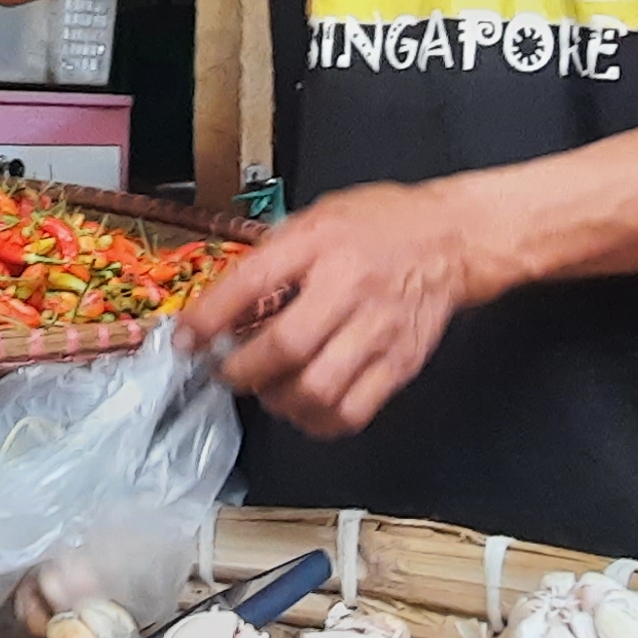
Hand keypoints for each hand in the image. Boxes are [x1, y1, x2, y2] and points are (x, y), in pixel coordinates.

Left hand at [173, 179, 494, 436]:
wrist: (452, 239)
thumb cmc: (381, 225)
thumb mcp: (318, 217)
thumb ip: (274, 256)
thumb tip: (223, 303)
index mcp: (322, 243)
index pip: (252, 283)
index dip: (209, 318)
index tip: (185, 340)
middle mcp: (350, 288)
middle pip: (285, 347)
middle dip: (242, 370)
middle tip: (229, 371)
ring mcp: (378, 331)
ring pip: (316, 390)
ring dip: (278, 400)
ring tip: (269, 389)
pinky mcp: (399, 364)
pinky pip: (351, 412)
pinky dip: (317, 420)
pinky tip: (305, 406)